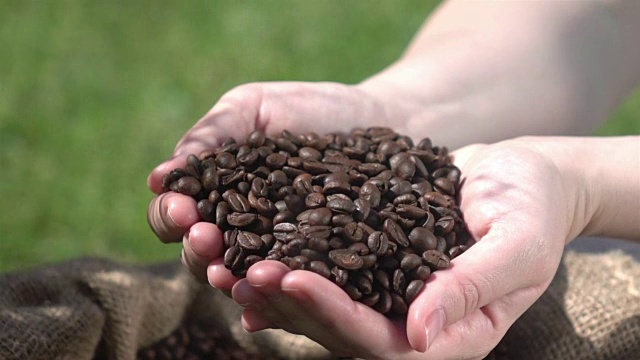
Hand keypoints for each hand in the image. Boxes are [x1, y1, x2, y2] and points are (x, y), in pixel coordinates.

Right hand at [147, 81, 407, 281]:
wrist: (377, 118)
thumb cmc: (308, 109)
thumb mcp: (254, 107)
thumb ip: (210, 135)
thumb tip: (158, 178)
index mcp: (214, 195)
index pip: (176, 216)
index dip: (170, 216)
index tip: (183, 208)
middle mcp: (239, 232)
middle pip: (201, 255)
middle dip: (197, 251)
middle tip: (206, 238)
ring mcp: (277, 254)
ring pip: (239, 278)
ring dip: (227, 280)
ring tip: (229, 275)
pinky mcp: (315, 269)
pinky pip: (290, 290)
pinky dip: (273, 302)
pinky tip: (262, 311)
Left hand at [231, 138, 586, 358]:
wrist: (522, 177)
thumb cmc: (531, 207)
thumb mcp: (518, 243)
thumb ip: (473, 288)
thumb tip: (419, 335)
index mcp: (452, 333)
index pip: (384, 341)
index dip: (336, 314)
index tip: (293, 278)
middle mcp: (413, 325)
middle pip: (341, 331)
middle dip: (291, 303)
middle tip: (244, 272)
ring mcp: (389, 297)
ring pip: (323, 307)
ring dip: (276, 289)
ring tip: (230, 262)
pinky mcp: (373, 266)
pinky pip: (324, 272)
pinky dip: (287, 263)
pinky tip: (248, 248)